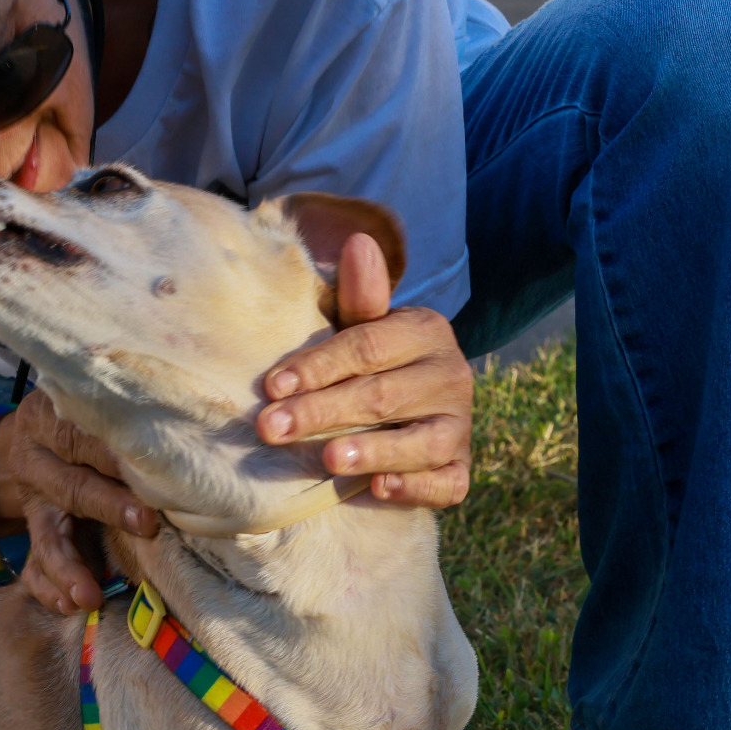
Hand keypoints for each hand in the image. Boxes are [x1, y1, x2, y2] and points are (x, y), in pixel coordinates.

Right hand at [0, 389, 159, 614]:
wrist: (39, 437)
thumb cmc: (91, 420)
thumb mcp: (100, 409)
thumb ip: (129, 423)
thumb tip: (186, 443)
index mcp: (47, 417)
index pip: (79, 435)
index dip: (114, 455)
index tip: (153, 472)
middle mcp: (33, 459)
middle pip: (70, 487)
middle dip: (109, 506)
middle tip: (147, 525)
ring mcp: (32, 501)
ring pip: (46, 537)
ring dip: (69, 568)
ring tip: (90, 596)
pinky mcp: (35, 531)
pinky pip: (34, 565)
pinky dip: (50, 588)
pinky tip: (72, 605)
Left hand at [254, 233, 472, 507]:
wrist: (414, 413)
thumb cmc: (374, 365)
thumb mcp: (363, 328)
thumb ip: (359, 297)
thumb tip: (359, 241)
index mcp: (426, 332)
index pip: (367, 346)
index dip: (317, 366)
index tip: (271, 385)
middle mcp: (451, 376)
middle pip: (382, 395)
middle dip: (322, 412)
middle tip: (270, 428)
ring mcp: (458, 426)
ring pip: (420, 442)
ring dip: (374, 450)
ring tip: (328, 459)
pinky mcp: (460, 470)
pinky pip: (446, 483)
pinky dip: (414, 487)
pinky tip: (378, 488)